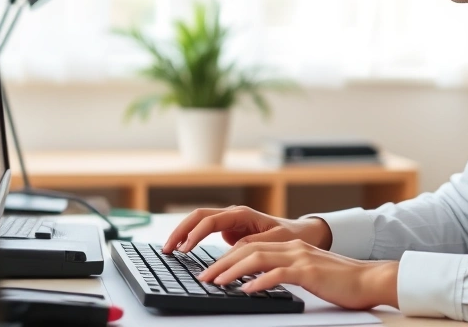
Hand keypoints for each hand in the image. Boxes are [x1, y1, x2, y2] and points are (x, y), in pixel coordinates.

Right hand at [162, 205, 332, 252]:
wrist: (301, 233)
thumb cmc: (290, 235)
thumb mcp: (275, 241)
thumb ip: (253, 244)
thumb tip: (230, 252)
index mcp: (242, 213)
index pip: (210, 220)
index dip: (195, 234)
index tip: (185, 250)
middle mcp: (233, 214)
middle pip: (198, 217)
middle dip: (180, 231)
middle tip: (167, 249)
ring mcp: (229, 221)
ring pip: (198, 222)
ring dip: (182, 233)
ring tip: (169, 249)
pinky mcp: (229, 230)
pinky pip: (205, 231)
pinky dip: (191, 239)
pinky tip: (182, 250)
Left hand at [197, 239, 398, 309]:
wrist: (369, 280)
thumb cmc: (341, 282)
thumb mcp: (308, 274)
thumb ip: (285, 273)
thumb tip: (258, 283)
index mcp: (291, 247)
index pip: (251, 247)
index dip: (228, 258)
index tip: (211, 271)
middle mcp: (293, 248)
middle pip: (249, 249)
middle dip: (222, 263)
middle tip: (204, 276)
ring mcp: (301, 258)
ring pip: (258, 258)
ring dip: (233, 271)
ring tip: (217, 282)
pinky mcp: (309, 272)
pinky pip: (278, 275)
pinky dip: (259, 282)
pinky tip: (246, 291)